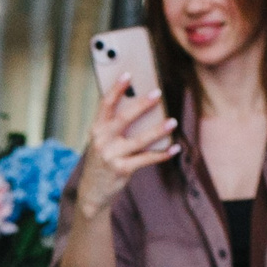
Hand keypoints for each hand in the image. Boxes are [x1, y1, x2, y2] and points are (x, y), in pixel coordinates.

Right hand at [71, 71, 176, 218]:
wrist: (92, 192)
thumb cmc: (101, 161)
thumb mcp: (100, 141)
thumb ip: (113, 126)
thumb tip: (139, 106)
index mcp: (96, 130)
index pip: (105, 105)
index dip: (116, 89)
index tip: (128, 75)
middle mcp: (102, 141)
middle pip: (124, 118)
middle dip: (141, 105)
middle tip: (157, 93)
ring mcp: (111, 156)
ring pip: (139, 140)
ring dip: (158, 130)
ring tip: (173, 121)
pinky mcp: (122, 170)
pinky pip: (146, 159)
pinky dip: (162, 154)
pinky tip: (174, 148)